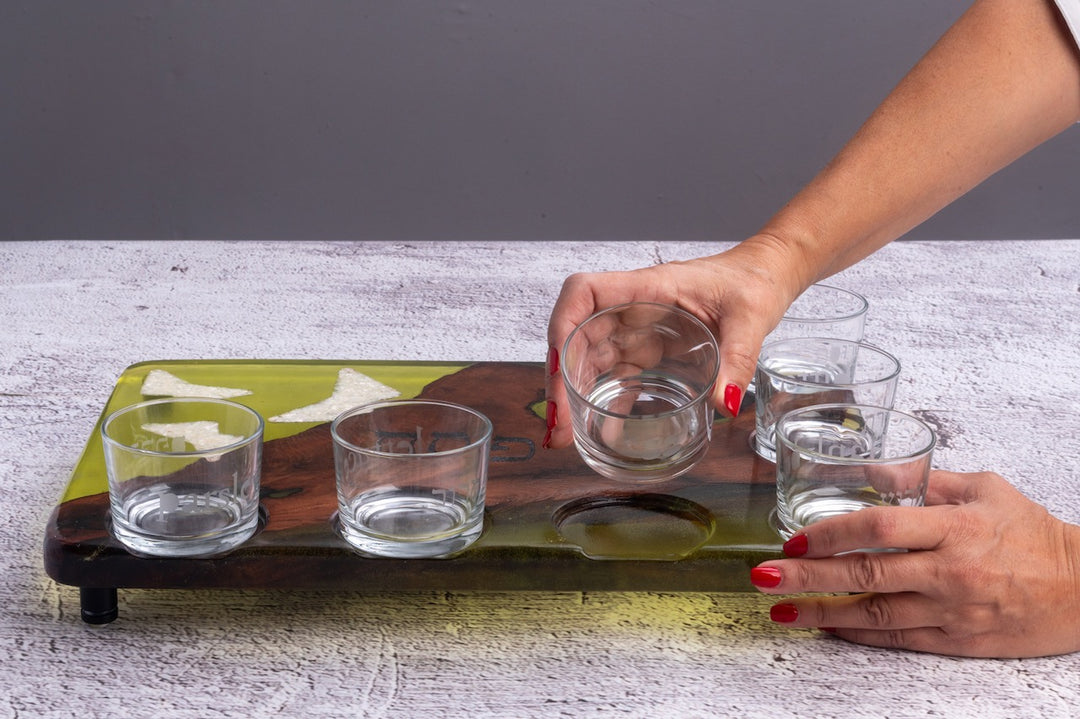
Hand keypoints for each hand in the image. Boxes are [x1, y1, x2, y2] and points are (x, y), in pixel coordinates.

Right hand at [544, 239, 804, 448]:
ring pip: (592, 357)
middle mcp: (634, 306)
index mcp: (649, 288)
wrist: (766, 276)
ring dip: (577, 393)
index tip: (557, 365)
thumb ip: (737, 360)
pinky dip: (609, 400)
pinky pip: (620, 373)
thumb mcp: (750, 319)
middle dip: (562, 378)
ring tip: (569, 436)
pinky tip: (607, 430)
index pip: (584, 293)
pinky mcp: (651, 347)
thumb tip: (726, 403)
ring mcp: (639, 327)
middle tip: (560, 426)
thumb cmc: (753, 281)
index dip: (562, 325)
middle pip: (579, 335)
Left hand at [750, 469, 1079, 657]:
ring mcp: (952, 610)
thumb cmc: (1033, 533)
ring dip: (820, 612)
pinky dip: (857, 634)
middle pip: (866, 574)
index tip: (794, 538)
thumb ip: (925, 481)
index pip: (879, 527)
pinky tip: (826, 628)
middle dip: (807, 577)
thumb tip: (874, 469)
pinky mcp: (957, 641)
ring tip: (779, 609)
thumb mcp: (984, 490)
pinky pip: (897, 638)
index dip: (831, 533)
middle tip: (764, 577)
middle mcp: (949, 571)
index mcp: (953, 527)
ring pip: (874, 613)